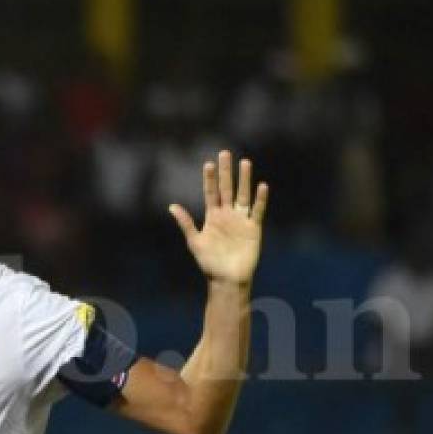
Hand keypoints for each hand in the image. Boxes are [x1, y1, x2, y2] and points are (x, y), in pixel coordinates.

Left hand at [169, 150, 268, 285]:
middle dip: (226, 172)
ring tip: (245, 162)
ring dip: (244, 180)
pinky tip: (262, 186)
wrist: (227, 280)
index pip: (210, 193)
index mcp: (212, 217)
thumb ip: (185, 223)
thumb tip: (171, 206)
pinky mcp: (253, 229)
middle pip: (227, 189)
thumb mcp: (194, 241)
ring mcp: (241, 221)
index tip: (208, 164)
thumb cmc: (209, 263)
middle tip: (225, 153)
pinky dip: (260, 200)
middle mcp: (227, 215)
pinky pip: (257, 211)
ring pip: (243, 195)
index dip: (209, 179)